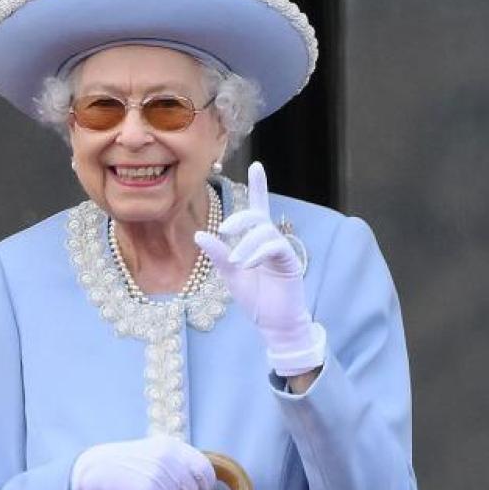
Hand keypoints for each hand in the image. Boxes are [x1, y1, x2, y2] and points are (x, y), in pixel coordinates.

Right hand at [69, 433, 215, 489]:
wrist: (96, 469)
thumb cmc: (126, 463)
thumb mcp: (153, 452)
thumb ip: (177, 460)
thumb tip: (201, 479)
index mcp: (171, 445)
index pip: (204, 466)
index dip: (207, 484)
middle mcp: (167, 456)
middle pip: (193, 487)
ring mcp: (158, 472)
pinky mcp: (148, 488)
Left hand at [195, 161, 324, 376]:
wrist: (274, 325)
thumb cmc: (255, 299)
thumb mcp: (230, 274)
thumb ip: (218, 254)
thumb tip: (199, 233)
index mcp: (257, 241)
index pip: (258, 208)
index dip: (258, 186)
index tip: (257, 165)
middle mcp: (271, 241)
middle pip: (258, 216)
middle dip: (240, 218)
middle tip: (225, 229)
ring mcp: (282, 251)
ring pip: (265, 232)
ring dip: (246, 244)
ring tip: (237, 262)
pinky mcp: (289, 263)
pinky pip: (275, 247)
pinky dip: (258, 252)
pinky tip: (247, 264)